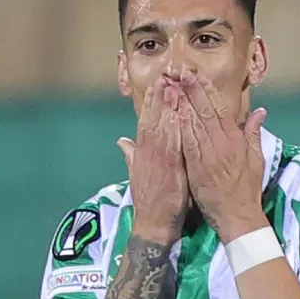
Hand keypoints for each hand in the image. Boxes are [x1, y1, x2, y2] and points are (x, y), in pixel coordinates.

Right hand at [117, 77, 188, 243]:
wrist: (153, 224)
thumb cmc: (151, 200)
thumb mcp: (138, 174)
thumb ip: (131, 155)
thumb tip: (121, 141)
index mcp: (143, 152)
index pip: (146, 121)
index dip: (151, 102)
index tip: (157, 83)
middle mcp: (148, 153)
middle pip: (152, 119)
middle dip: (158, 97)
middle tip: (164, 74)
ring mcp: (157, 160)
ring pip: (161, 128)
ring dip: (166, 107)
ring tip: (171, 86)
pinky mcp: (167, 169)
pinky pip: (172, 145)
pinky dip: (174, 129)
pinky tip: (178, 115)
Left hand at [178, 68, 267, 242]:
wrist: (238, 216)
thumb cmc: (247, 189)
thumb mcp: (256, 158)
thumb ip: (254, 133)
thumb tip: (260, 111)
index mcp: (236, 139)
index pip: (220, 108)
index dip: (207, 90)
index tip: (196, 74)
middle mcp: (223, 143)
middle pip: (206, 110)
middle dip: (192, 89)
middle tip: (181, 71)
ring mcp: (209, 155)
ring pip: (195, 123)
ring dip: (183, 102)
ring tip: (172, 85)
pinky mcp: (198, 167)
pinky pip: (188, 143)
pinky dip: (181, 126)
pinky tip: (172, 113)